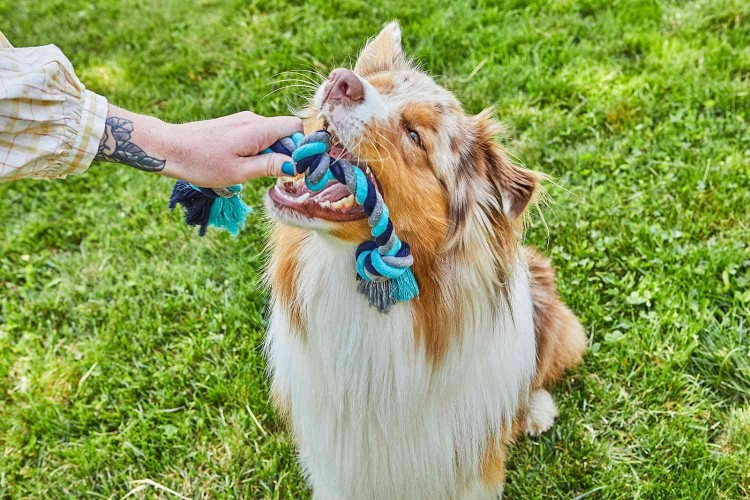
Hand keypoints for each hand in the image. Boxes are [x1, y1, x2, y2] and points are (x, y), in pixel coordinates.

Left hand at [162, 111, 302, 186]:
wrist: (170, 148)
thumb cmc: (202, 163)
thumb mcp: (240, 171)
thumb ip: (270, 166)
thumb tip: (294, 165)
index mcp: (258, 129)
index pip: (295, 127)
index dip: (300, 146)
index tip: (294, 167)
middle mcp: (253, 120)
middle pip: (284, 132)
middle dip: (286, 153)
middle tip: (274, 176)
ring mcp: (242, 121)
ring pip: (270, 136)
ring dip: (270, 154)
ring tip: (252, 172)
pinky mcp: (234, 126)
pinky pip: (257, 136)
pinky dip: (258, 151)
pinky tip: (242, 165)